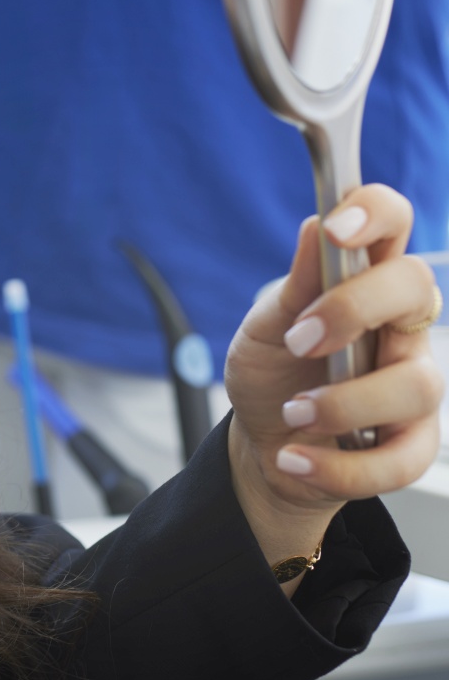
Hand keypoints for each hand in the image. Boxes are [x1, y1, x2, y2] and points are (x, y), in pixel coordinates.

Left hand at [225, 185, 443, 567]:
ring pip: (418, 384)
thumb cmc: (272, 371)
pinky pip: (403, 458)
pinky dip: (341, 466)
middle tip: (300, 339)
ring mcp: (413, 383)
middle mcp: (400, 326)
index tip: (335, 228)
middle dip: (356, 308)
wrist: (263, 441)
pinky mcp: (411, 443)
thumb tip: (315, 228)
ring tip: (293, 411)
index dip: (376, 213)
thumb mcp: (264, 327)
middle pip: (418, 288)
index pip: (393, 223)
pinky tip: (296, 459)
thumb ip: (294, 287)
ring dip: (345, 402)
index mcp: (364, 281)